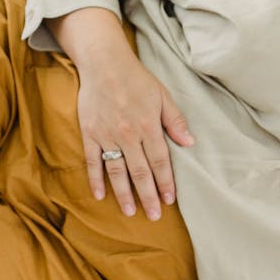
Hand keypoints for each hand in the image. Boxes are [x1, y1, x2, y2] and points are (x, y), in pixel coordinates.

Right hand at [46, 8, 193, 219]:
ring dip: (124, 194)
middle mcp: (128, 134)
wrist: (104, 64)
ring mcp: (107, 135)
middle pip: (140, 172)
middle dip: (148, 195)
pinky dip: (96, 179)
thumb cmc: (137, 80)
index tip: (170, 200)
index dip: (166, 182)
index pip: (160, 161)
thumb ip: (175, 121)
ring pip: (117, 171)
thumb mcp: (163, 96)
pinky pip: (92, 161)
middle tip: (154, 216)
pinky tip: (101, 195)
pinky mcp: (89, 133)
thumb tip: (190, 143)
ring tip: (131, 212)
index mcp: (149, 126)